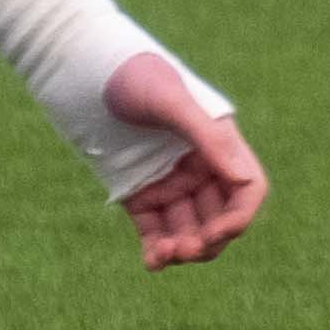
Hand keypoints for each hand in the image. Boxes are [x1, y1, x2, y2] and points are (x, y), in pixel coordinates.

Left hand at [103, 53, 264, 269]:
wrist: (84, 67)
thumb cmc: (132, 72)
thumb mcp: (170, 99)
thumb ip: (209, 138)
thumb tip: (244, 180)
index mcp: (218, 144)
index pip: (245, 190)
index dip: (239, 217)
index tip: (216, 234)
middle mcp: (199, 167)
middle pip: (219, 217)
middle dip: (209, 240)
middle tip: (185, 250)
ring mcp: (169, 182)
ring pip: (188, 230)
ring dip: (183, 249)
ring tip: (163, 256)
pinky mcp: (138, 193)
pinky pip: (154, 230)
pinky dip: (157, 250)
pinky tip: (152, 261)